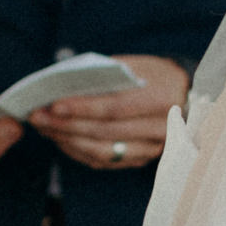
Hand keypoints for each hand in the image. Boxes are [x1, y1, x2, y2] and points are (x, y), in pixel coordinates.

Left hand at [27, 54, 188, 169]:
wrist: (187, 95)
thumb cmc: (155, 74)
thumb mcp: (136, 65)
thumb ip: (105, 74)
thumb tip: (63, 83)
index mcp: (159, 99)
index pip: (114, 108)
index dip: (82, 108)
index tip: (54, 104)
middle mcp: (159, 129)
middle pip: (104, 131)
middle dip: (66, 125)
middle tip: (38, 116)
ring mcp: (152, 149)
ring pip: (103, 151)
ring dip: (68, 140)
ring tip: (44, 127)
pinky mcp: (142, 160)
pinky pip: (105, 161)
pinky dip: (78, 151)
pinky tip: (60, 139)